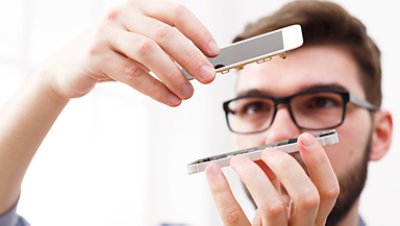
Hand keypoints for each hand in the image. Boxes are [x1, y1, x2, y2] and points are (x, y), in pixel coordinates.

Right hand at [38, 0, 218, 105]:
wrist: (68, 68)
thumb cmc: (111, 56)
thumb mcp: (137, 46)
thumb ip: (163, 51)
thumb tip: (198, 68)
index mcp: (138, 8)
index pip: (176, 13)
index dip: (199, 32)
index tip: (215, 52)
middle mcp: (122, 14)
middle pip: (166, 33)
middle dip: (191, 57)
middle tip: (208, 76)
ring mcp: (107, 33)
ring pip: (149, 52)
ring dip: (174, 75)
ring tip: (188, 93)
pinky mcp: (96, 56)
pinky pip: (133, 74)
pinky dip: (155, 89)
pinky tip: (170, 99)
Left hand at [205, 133, 339, 225]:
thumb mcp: (277, 206)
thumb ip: (274, 182)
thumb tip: (261, 154)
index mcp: (312, 221)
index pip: (328, 191)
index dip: (319, 162)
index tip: (304, 137)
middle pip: (307, 197)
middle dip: (287, 167)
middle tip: (266, 152)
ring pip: (272, 206)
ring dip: (253, 174)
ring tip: (237, 160)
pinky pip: (233, 216)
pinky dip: (221, 189)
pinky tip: (212, 171)